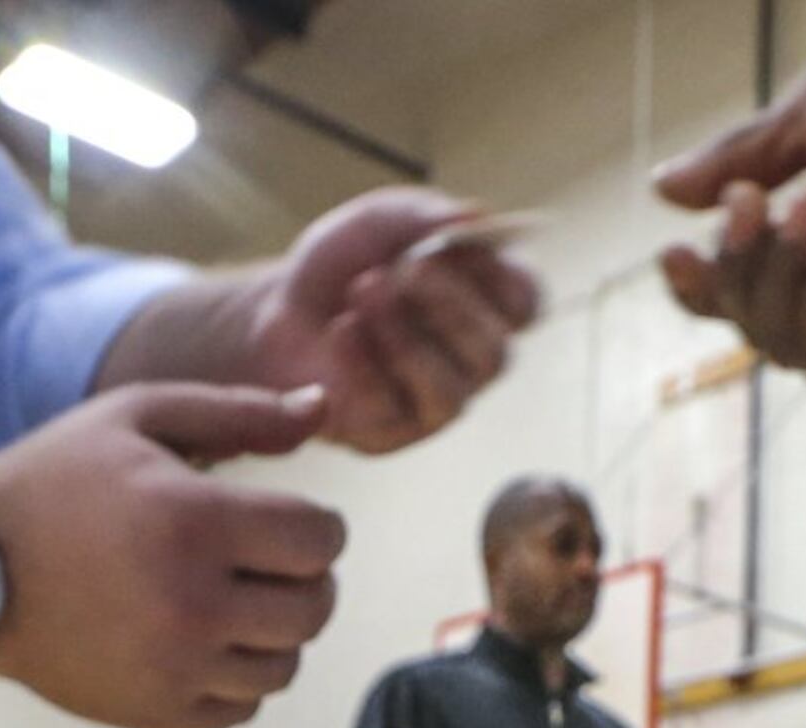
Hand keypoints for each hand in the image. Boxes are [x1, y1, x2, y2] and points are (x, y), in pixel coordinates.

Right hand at [0, 383, 345, 727]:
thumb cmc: (54, 482)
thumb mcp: (138, 418)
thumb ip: (241, 414)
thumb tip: (323, 409)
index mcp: (197, 522)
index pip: (320, 539)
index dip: (314, 525)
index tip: (281, 520)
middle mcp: (194, 603)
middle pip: (314, 607)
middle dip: (301, 578)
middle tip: (261, 561)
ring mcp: (176, 667)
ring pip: (285, 665)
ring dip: (272, 632)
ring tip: (228, 601)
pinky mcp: (157, 712)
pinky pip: (242, 708)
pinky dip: (235, 677)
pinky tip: (199, 640)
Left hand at [243, 190, 544, 452]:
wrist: (278, 307)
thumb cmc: (345, 263)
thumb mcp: (384, 220)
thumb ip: (429, 216)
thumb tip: (478, 217)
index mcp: (485, 306)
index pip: (527, 306)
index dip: (506, 282)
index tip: (465, 249)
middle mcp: (469, 362)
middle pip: (493, 354)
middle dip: (451, 307)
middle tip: (407, 269)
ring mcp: (432, 403)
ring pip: (448, 390)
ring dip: (405, 337)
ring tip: (363, 289)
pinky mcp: (386, 433)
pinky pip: (389, 406)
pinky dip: (364, 361)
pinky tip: (342, 329)